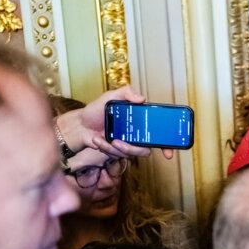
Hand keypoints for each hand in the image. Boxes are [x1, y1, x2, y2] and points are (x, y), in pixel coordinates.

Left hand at [55, 86, 174, 159]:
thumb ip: (126, 92)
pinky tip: (97, 140)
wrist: (80, 125)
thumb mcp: (110, 97)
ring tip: (104, 138)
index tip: (169, 152)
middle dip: (134, 149)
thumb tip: (142, 98)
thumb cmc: (95, 111)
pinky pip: (118, 155)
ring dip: (116, 148)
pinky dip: (106, 148)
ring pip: (132, 154)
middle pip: (147, 148)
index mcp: (140, 121)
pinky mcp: (117, 152)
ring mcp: (128, 144)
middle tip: (120, 143)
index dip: (167, 144)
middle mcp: (137, 134)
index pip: (159, 133)